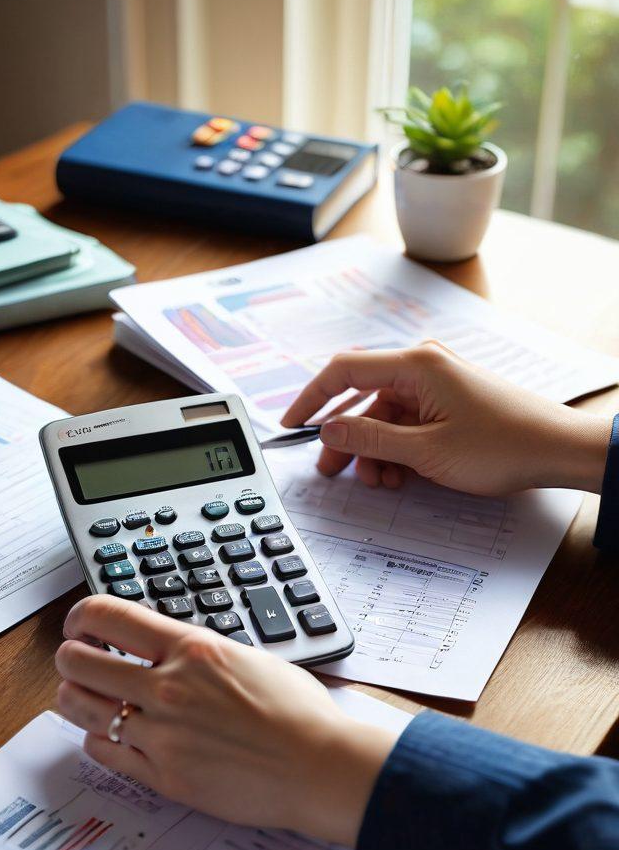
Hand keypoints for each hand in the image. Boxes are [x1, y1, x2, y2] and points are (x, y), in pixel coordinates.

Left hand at [55, 595, 395, 845]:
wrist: (320, 768)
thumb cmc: (299, 713)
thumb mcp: (249, 657)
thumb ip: (198, 653)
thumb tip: (168, 649)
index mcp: (192, 650)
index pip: (106, 616)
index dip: (81, 617)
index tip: (82, 624)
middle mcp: (168, 688)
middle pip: (78, 661)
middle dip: (70, 657)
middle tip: (78, 660)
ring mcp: (161, 735)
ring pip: (80, 708)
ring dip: (74, 696)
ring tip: (83, 695)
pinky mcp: (163, 777)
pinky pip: (103, 753)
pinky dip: (96, 739)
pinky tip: (110, 734)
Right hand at [281, 341, 610, 495]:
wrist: (557, 449)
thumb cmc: (503, 445)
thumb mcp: (425, 451)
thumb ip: (370, 439)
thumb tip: (328, 431)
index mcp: (415, 365)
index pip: (342, 371)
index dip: (311, 399)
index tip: (291, 425)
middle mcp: (422, 367)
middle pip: (362, 399)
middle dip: (345, 439)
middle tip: (332, 472)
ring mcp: (436, 384)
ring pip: (383, 417)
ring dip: (374, 451)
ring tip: (380, 483)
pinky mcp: (447, 402)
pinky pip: (406, 423)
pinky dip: (397, 450)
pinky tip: (400, 476)